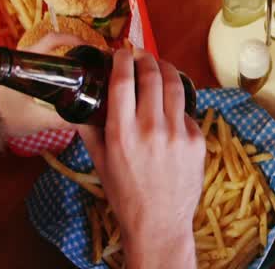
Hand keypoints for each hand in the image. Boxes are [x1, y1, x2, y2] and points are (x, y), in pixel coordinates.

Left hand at [0, 33, 101, 137]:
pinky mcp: (9, 73)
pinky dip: (48, 67)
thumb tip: (87, 121)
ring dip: (59, 59)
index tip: (90, 47)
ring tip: (77, 71)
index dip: (73, 39)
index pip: (52, 39)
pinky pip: (34, 63)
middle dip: (71, 49)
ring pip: (41, 54)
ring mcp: (13, 64)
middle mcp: (18, 57)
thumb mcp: (36, 120)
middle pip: (50, 44)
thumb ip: (62, 120)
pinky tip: (58, 81)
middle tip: (88, 61)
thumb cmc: (2, 117)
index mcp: (25, 61)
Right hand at [77, 49, 203, 266]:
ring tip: (159, 66)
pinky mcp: (197, 141)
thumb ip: (89, 131)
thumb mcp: (100, 163)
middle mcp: (151, 129)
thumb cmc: (125, 194)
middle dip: (146, 58)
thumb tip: (77, 105)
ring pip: (175, 87)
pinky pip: (188, 113)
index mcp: (122, 133)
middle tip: (140, 55)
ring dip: (166, 70)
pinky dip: (178, 106)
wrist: (158, 223)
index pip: (123, 81)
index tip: (120, 51)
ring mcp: (178, 134)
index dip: (122, 59)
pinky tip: (170, 108)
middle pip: (152, 76)